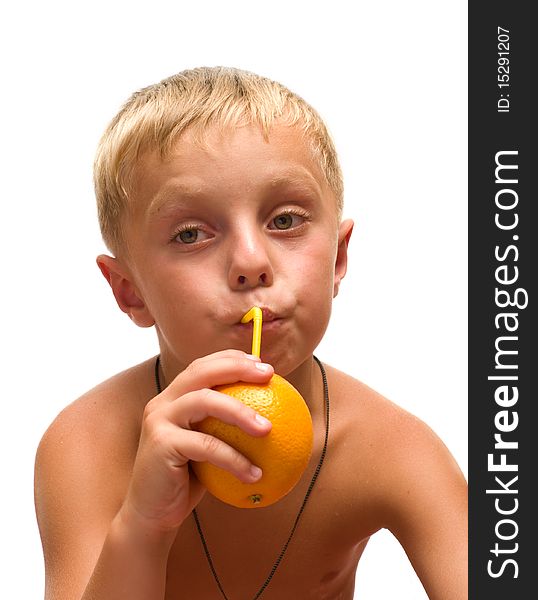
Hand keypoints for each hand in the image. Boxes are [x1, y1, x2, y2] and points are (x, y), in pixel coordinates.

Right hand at [119, 350, 273, 538]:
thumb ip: (228, 428)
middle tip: (268, 376)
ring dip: (241, 412)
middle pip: (201, 372)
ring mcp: (159, 420)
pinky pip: (207, 446)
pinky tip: (256, 474)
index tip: (263, 365)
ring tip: (269, 429)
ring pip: (205, 401)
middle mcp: (163, 402)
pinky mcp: (161, 444)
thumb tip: (275, 418)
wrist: (153, 515)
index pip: (202, 366)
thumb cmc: (188, 481)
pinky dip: (234, 459)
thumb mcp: (210, 449)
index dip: (232, 358)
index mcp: (174, 397)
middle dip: (237, 368)